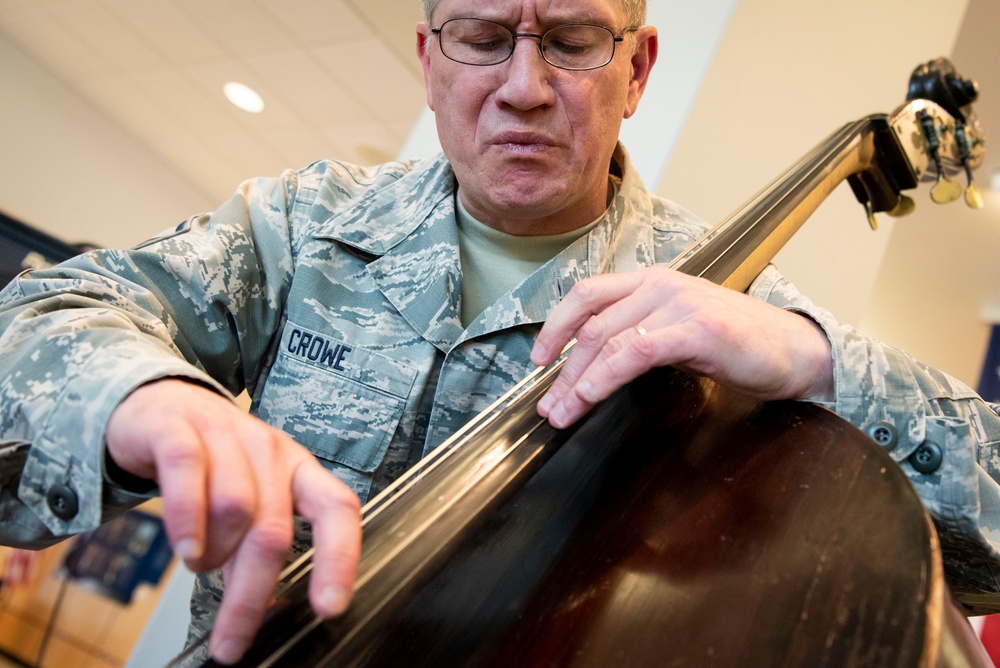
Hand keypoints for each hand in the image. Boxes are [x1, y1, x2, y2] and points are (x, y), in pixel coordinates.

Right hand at [106, 379, 360, 664]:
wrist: (157, 408)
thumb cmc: (211, 464)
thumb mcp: (247, 503)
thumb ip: (257, 548)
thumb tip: (266, 609)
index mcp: (298, 470)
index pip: (338, 509)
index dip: (340, 558)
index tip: (330, 607)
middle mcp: (270, 450)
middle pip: (273, 530)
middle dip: (251, 595)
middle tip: (231, 641)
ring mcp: (226, 434)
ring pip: (235, 507)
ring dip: (213, 555)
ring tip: (197, 563)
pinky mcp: (178, 428)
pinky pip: (187, 472)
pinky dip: (186, 518)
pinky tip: (184, 546)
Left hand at [530, 266, 833, 428]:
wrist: (797, 351)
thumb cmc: (738, 345)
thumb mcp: (678, 330)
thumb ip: (640, 335)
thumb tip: (593, 364)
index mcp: (652, 282)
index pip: (587, 293)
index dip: (555, 325)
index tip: (538, 359)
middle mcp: (660, 285)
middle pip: (591, 324)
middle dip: (560, 369)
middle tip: (546, 406)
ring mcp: (678, 304)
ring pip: (606, 338)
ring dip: (576, 381)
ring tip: (562, 413)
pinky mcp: (695, 329)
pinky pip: (636, 351)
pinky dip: (606, 375)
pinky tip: (591, 395)